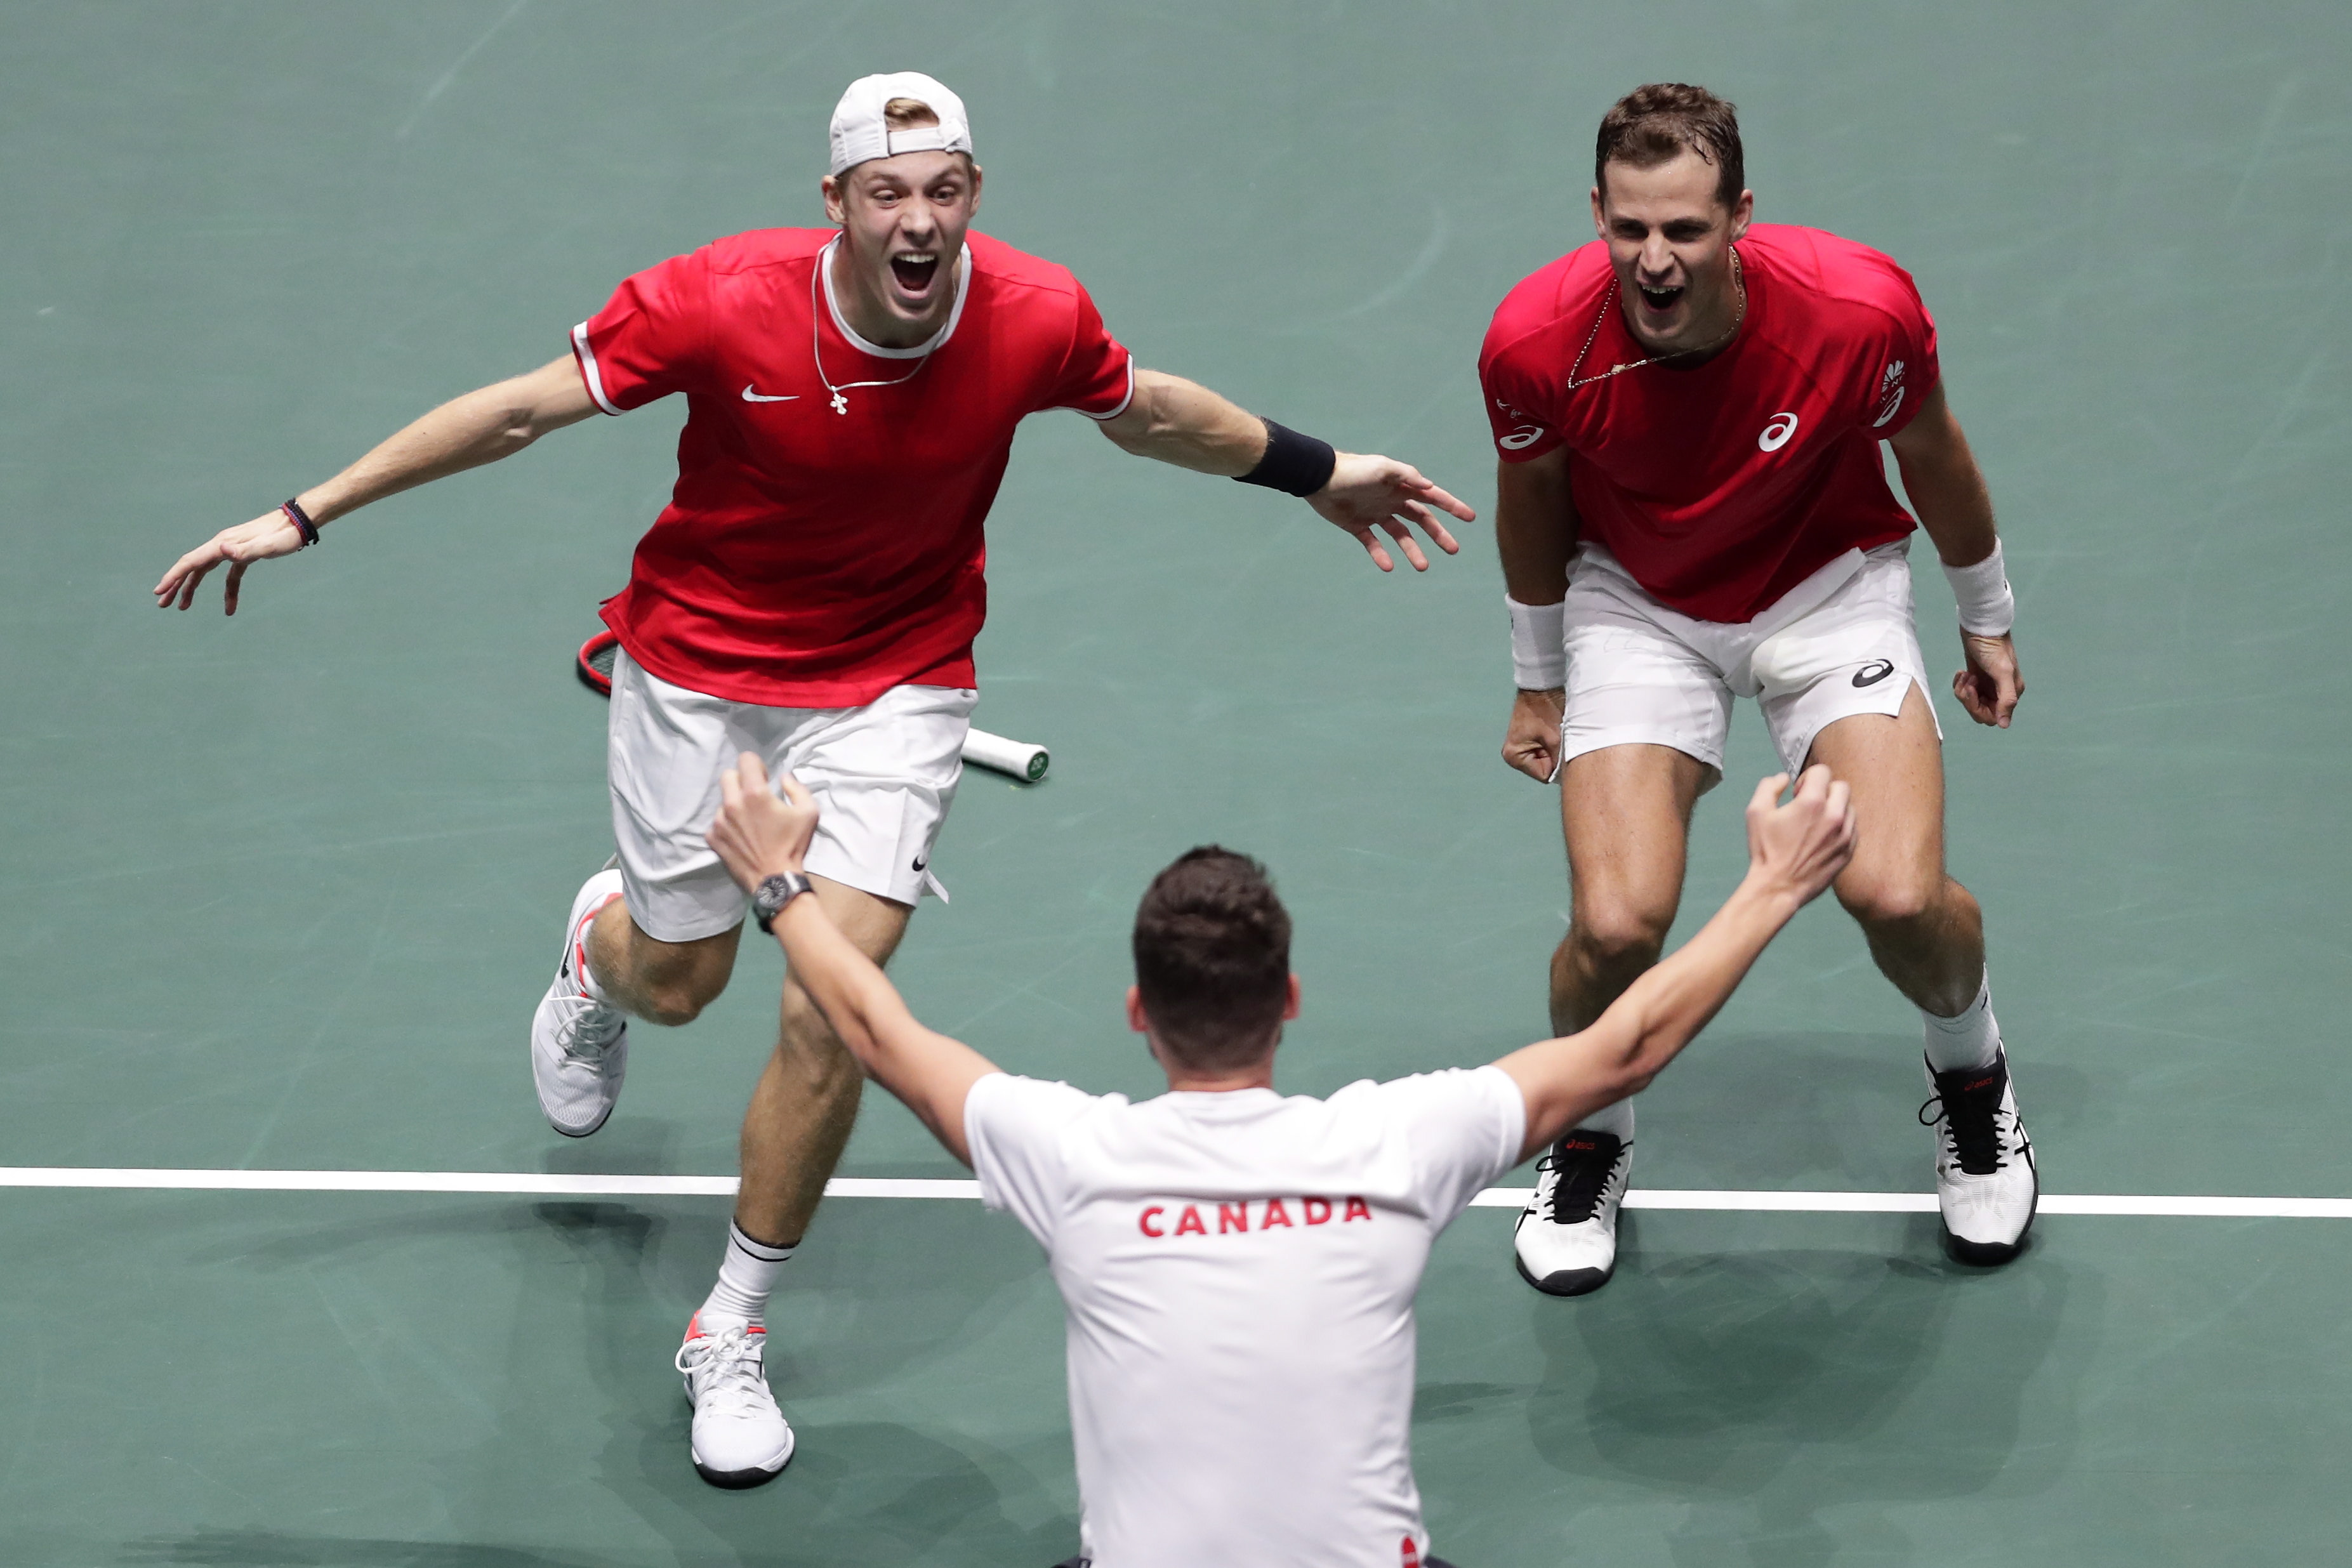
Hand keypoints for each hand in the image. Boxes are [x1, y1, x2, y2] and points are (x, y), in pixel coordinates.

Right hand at [153, 510, 309, 612]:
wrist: (298, 523)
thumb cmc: (285, 535)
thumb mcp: (268, 546)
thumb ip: (245, 550)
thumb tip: (221, 550)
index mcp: (223, 544)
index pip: (191, 561)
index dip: (173, 577)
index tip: (159, 591)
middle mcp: (222, 545)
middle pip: (192, 567)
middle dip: (176, 585)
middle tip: (162, 604)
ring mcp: (232, 550)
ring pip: (205, 571)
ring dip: (192, 588)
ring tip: (183, 607)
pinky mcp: (243, 556)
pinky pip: (229, 576)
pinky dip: (227, 592)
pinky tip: (230, 608)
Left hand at [708, 752, 818, 892]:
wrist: (775, 880)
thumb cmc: (793, 845)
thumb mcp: (809, 813)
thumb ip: (797, 788)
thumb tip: (784, 777)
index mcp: (755, 793)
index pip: (745, 759)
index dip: (756, 765)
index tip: (764, 777)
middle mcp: (732, 803)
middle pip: (728, 775)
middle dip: (741, 780)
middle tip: (754, 796)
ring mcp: (719, 821)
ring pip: (722, 801)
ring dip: (734, 805)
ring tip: (748, 822)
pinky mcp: (713, 838)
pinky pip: (716, 823)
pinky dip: (727, 826)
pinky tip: (740, 836)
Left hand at [1308, 453, 1473, 571]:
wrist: (1319, 479)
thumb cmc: (1353, 470)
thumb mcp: (1383, 468)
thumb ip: (1406, 476)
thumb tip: (1430, 487)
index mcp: (1401, 486)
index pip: (1432, 497)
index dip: (1452, 506)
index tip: (1470, 518)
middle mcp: (1392, 500)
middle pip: (1422, 520)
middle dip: (1438, 534)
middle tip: (1454, 550)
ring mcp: (1376, 514)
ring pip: (1401, 536)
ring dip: (1412, 550)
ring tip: (1422, 567)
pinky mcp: (1358, 526)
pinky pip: (1373, 544)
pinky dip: (1381, 555)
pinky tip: (1388, 566)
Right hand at [1502, 688, 1564, 781]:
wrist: (1542, 686)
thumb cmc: (1545, 710)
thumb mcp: (1555, 739)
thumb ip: (1559, 762)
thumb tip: (1567, 776)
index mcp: (1513, 756)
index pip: (1543, 775)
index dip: (1555, 763)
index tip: (1557, 746)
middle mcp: (1513, 755)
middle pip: (1543, 769)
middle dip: (1554, 757)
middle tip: (1557, 739)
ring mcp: (1520, 748)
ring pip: (1546, 760)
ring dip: (1554, 750)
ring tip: (1554, 733)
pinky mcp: (1528, 740)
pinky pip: (1545, 751)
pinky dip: (1552, 744)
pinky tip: (1553, 732)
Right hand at [1742, 765, 1856, 906]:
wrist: (1778, 887)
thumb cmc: (1765, 850)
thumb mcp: (1756, 812)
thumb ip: (1769, 786)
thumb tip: (1784, 778)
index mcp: (1812, 802)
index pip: (1823, 771)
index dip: (1807, 777)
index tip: (1797, 793)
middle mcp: (1834, 815)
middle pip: (1841, 786)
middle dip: (1824, 790)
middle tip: (1808, 806)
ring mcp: (1845, 835)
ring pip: (1849, 807)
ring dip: (1834, 809)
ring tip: (1816, 823)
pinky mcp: (1849, 851)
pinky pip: (1852, 828)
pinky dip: (1840, 827)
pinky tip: (1822, 838)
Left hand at [1954, 632, 2022, 727]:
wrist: (1981, 627)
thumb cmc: (1993, 647)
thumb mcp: (2002, 672)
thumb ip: (2006, 699)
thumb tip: (2004, 725)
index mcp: (2011, 692)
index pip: (1993, 718)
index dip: (1978, 709)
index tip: (1972, 690)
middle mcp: (2001, 691)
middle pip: (1980, 712)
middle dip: (1968, 700)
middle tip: (1967, 682)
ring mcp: (1987, 685)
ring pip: (1971, 703)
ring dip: (1963, 691)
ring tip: (1964, 674)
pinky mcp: (1976, 678)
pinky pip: (1965, 692)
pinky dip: (1960, 684)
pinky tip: (1962, 672)